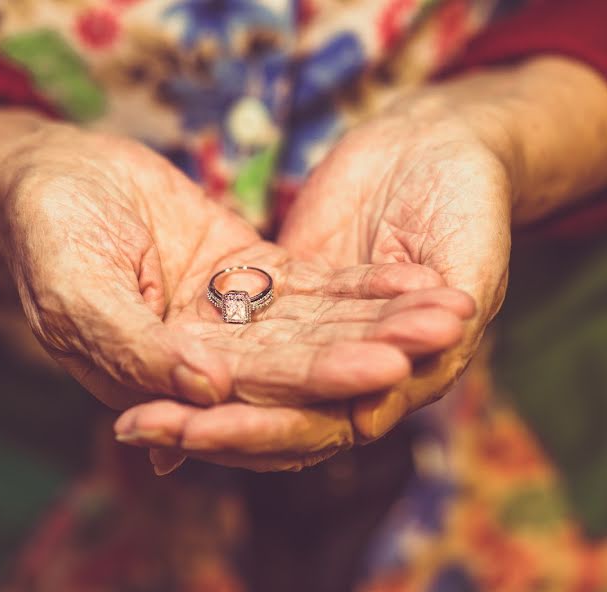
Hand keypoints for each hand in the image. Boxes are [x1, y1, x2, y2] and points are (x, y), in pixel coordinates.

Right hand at [0, 102, 471, 417]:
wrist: (45, 176)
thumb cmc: (44, 232)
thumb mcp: (72, 290)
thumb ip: (133, 346)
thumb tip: (209, 390)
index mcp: (158, 382)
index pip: (246, 398)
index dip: (313, 385)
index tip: (378, 371)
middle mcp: (202, 363)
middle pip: (298, 366)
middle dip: (368, 353)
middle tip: (435, 338)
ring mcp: (228, 320)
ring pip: (317, 327)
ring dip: (381, 319)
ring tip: (448, 307)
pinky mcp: (246, 276)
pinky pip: (314, 285)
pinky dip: (362, 283)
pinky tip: (415, 280)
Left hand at [117, 57, 606, 470]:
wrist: (449, 143)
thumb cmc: (476, 204)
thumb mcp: (472, 274)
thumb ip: (436, 349)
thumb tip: (364, 422)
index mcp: (401, 378)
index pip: (316, 423)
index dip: (255, 431)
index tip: (192, 434)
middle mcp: (348, 368)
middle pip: (267, 409)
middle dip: (204, 422)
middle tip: (138, 428)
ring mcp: (310, 329)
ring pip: (243, 374)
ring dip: (187, 393)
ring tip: (130, 414)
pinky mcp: (282, 287)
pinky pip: (236, 324)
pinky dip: (192, 344)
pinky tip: (144, 371)